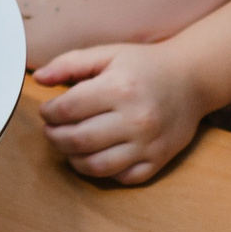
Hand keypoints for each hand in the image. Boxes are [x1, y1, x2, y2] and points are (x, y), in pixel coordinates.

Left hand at [34, 42, 207, 184]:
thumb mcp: (107, 54)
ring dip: (72, 159)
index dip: (48, 113)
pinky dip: (103, 172)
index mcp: (118, 89)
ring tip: (68, 145)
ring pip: (96, 166)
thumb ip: (69, 64)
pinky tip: (96, 155)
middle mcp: (134, 119)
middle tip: (51, 130)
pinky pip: (122, 177)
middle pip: (77, 140)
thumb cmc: (145, 65)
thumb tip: (38, 78)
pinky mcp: (158, 160)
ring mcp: (148, 144)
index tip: (47, 112)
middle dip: (54, 137)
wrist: (192, 79)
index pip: (67, 110)